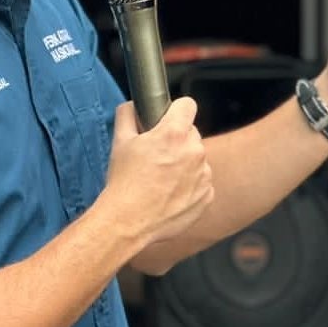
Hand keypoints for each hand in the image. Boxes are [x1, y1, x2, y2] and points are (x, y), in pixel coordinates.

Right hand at [104, 98, 213, 246]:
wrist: (129, 222)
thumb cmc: (124, 182)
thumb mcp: (120, 141)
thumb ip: (127, 114)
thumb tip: (132, 106)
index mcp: (174, 133)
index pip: (187, 104)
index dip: (176, 109)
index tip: (169, 117)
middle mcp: (194, 151)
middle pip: (191, 133)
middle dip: (177, 139)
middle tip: (157, 155)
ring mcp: (204, 175)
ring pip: (197, 158)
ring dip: (184, 163)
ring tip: (161, 179)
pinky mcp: (207, 196)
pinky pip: (201, 182)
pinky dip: (190, 185)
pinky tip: (170, 194)